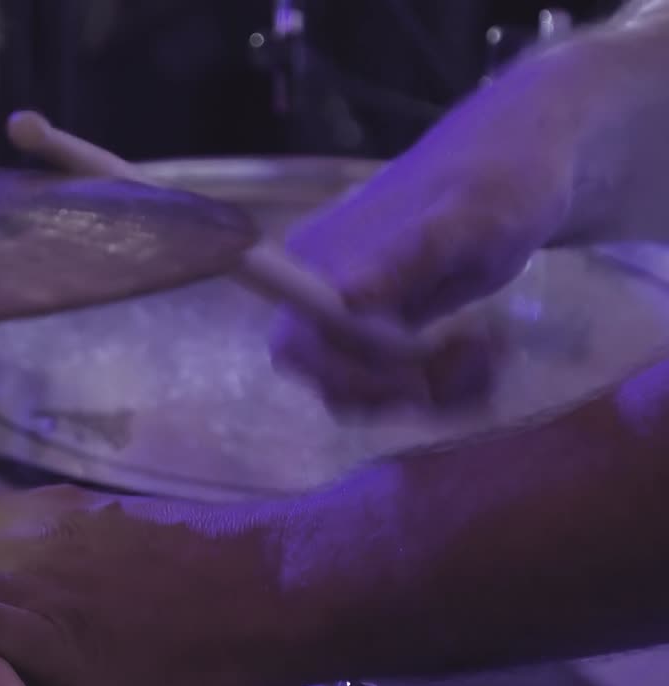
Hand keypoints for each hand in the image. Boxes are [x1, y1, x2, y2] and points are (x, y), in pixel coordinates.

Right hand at [269, 52, 587, 411]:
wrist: (520, 156)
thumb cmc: (500, 178)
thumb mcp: (470, 216)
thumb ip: (410, 258)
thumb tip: (344, 299)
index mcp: (322, 258)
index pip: (300, 345)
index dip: (352, 376)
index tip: (421, 374)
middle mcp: (318, 288)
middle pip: (329, 378)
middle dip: (401, 388)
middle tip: (473, 358)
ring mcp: (345, 312)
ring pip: (361, 390)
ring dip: (428, 392)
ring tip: (489, 354)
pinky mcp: (374, 327)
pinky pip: (385, 382)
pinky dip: (435, 387)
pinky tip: (478, 354)